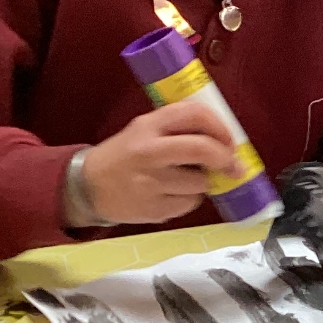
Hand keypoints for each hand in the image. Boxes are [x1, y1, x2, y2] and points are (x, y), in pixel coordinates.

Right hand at [80, 101, 236, 224]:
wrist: (88, 186)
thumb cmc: (125, 155)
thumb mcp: (144, 130)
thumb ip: (178, 130)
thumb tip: (224, 139)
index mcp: (148, 125)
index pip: (195, 114)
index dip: (220, 127)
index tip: (230, 140)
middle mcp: (149, 151)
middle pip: (202, 149)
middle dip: (225, 158)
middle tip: (234, 166)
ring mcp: (150, 182)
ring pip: (200, 182)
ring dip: (203, 183)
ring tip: (185, 180)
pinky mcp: (152, 208)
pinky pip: (189, 204)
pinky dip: (189, 200)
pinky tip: (172, 195)